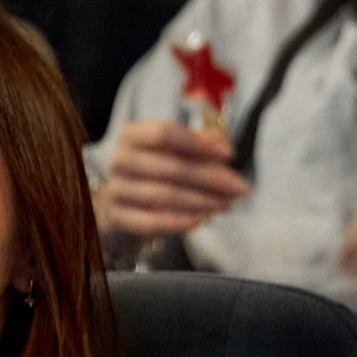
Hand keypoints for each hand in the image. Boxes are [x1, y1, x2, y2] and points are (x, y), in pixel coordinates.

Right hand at [95, 120, 248, 241]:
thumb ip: (200, 145)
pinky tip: (201, 220)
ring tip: (226, 205)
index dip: (199, 144)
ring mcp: (116, 189)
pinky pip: (151, 221)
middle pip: (170, 167)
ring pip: (164, 195)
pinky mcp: (118, 217)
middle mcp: (121, 159)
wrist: (124, 204)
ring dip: (201, 201)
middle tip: (239, 188)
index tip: (229, 155)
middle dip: (211, 178)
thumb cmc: (156, 172)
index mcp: (133, 135)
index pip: (165, 134)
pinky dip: (179, 222)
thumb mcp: (176, 153)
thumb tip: (222, 144)